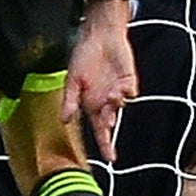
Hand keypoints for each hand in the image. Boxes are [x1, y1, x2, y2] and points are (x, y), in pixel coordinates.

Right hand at [63, 0, 136, 161]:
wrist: (99, 36)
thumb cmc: (83, 56)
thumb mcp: (72, 80)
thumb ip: (70, 100)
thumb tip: (64, 120)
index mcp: (91, 105)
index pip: (99, 130)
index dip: (105, 145)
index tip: (110, 160)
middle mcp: (106, 101)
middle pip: (111, 122)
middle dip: (109, 128)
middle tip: (108, 133)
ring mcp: (118, 91)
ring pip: (120, 107)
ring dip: (115, 105)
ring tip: (109, 93)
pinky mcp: (129, 81)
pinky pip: (130, 93)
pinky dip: (125, 94)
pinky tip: (119, 88)